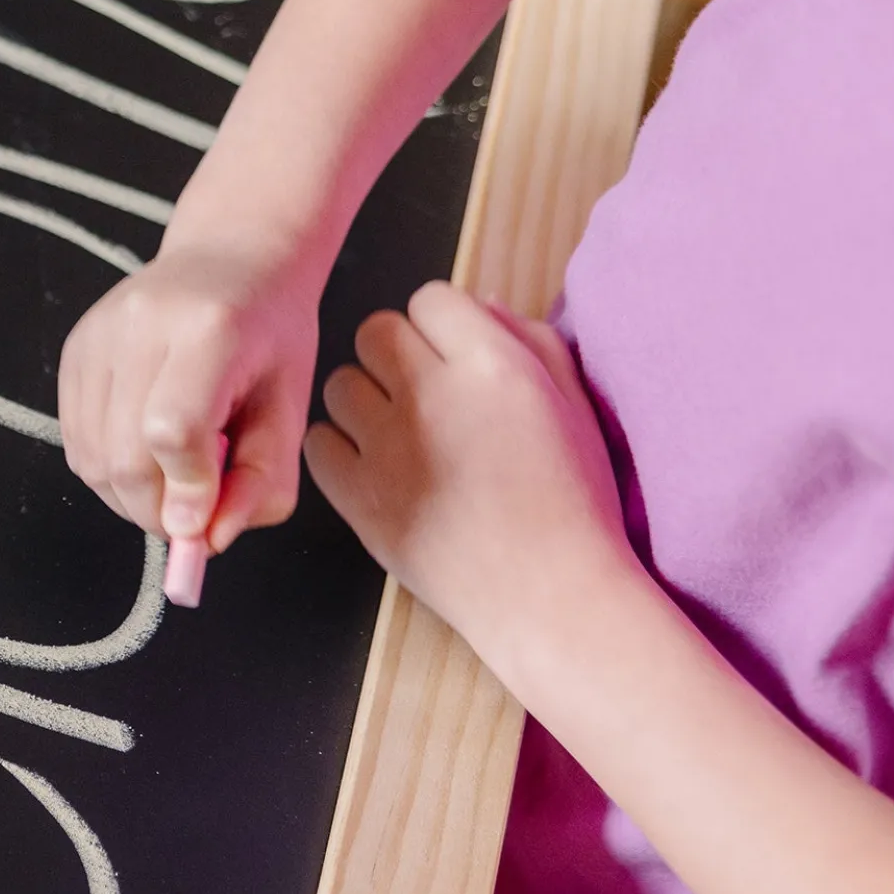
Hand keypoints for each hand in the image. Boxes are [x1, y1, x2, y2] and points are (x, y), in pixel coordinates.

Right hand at [58, 242, 323, 547]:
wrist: (231, 263)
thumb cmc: (270, 342)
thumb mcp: (290, 414)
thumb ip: (260, 484)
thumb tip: (205, 541)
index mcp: (210, 329)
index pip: (173, 429)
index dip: (186, 491)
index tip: (204, 524)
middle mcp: (140, 324)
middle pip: (124, 456)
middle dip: (157, 510)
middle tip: (192, 514)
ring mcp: (97, 335)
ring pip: (91, 460)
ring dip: (130, 497)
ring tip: (173, 476)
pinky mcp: (73, 349)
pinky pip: (76, 443)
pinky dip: (109, 470)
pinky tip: (146, 452)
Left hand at [302, 282, 631, 677]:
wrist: (552, 595)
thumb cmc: (576, 502)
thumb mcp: (575, 406)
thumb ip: (530, 342)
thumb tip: (479, 304)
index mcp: (493, 366)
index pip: (430, 298)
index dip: (440, 326)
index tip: (453, 360)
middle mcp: (434, 396)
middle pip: (375, 331)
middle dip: (395, 355)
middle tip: (421, 396)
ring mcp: (388, 448)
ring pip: (339, 384)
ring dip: (363, 401)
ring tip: (399, 436)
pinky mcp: (358, 498)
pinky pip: (317, 443)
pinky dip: (338, 451)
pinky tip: (373, 469)